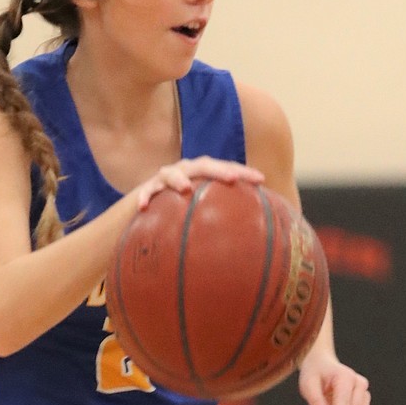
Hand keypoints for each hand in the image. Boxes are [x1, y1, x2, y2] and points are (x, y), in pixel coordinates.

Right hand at [135, 156, 263, 210]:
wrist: (151, 201)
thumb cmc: (186, 207)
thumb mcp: (206, 208)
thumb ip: (226, 216)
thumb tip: (254, 239)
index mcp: (205, 172)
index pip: (227, 169)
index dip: (244, 172)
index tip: (261, 180)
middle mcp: (187, 170)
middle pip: (204, 166)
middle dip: (219, 170)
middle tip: (233, 179)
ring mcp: (167, 177)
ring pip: (172, 174)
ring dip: (178, 179)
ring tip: (185, 189)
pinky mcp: (148, 188)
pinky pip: (146, 192)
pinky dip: (144, 197)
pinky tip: (143, 207)